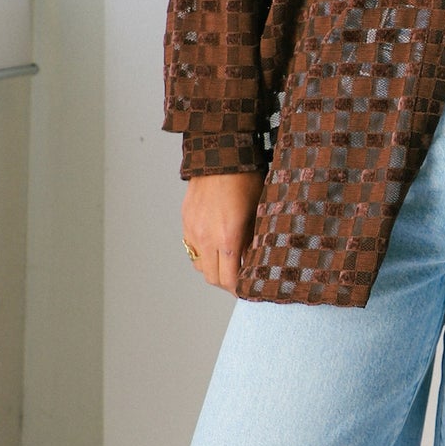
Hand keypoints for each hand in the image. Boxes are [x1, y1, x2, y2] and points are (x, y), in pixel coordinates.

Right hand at [181, 169, 265, 293]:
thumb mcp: (258, 212)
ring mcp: (193, 231)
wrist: (219, 156)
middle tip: (240, 279)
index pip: (229, 280)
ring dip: (213, 268)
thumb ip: (254, 240)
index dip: (239, 289)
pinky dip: (203, 253)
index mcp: (229, 239)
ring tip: (228, 262)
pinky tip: (216, 245)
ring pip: (200, 265)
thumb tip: (255, 260)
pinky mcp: (186, 222)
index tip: (247, 289)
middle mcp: (207, 239)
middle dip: (226, 283)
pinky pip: (191, 248)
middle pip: (213, 278)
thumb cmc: (245, 180)